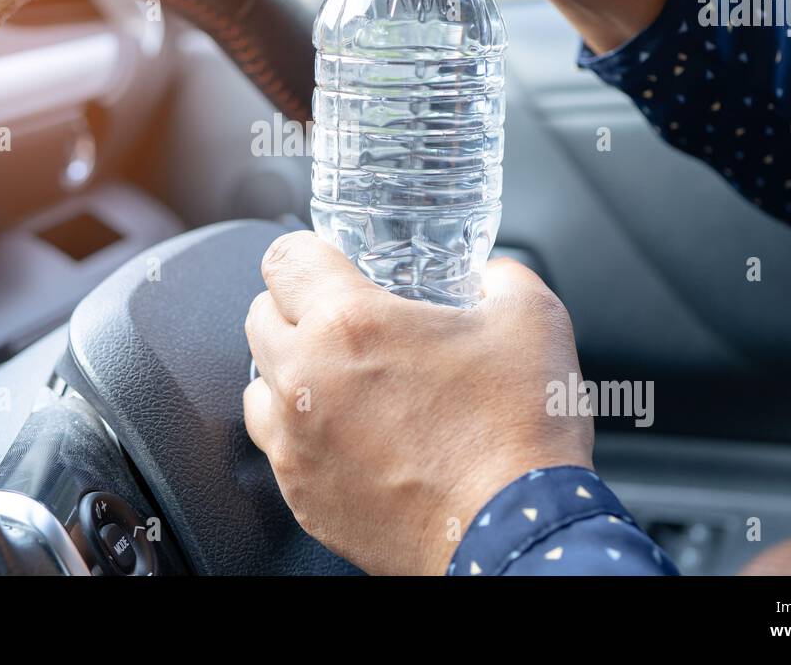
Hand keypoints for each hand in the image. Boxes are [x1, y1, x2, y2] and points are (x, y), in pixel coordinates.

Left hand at [242, 231, 592, 575]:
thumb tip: (488, 273)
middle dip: (297, 307)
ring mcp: (296, 444)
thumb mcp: (532, 318)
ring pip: (258, 384)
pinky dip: (301, 431)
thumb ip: (501, 276)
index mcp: (349, 323)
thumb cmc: (519, 432)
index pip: (284, 258)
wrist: (514, 538)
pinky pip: (278, 446)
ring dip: (290, 371)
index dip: (309, 252)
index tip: (328, 262)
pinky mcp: (302, 496)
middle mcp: (305, 380)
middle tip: (345, 319)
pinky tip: (349, 432)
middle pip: (260, 316)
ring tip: (341, 378)